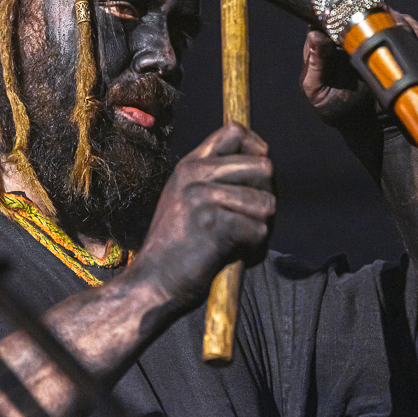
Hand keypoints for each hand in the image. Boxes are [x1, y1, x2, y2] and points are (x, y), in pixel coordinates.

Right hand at [135, 123, 273, 308]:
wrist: (151, 284)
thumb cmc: (176, 249)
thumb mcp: (186, 201)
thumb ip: (214, 180)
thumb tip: (263, 164)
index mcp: (189, 166)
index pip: (235, 131)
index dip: (257, 148)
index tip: (256, 174)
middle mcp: (194, 175)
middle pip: (263, 166)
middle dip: (266, 196)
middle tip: (249, 219)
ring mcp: (202, 197)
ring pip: (266, 202)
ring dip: (261, 227)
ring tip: (239, 240)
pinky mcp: (213, 223)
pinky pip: (258, 230)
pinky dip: (253, 249)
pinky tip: (232, 254)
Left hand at [300, 9, 417, 125]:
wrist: (372, 127)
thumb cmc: (339, 110)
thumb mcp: (319, 92)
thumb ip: (316, 65)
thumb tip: (315, 35)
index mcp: (327, 42)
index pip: (329, 15)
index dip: (338, 11)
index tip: (347, 15)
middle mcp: (352, 33)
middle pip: (362, 8)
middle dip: (372, 15)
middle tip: (378, 29)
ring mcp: (376, 36)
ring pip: (388, 14)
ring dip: (396, 22)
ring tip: (398, 37)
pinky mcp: (399, 42)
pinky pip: (410, 27)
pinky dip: (414, 32)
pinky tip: (413, 41)